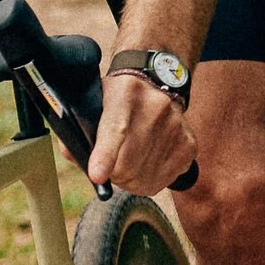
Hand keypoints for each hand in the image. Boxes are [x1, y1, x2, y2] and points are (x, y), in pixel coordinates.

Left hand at [89, 71, 197, 201]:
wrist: (159, 82)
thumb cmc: (118, 98)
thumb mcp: (95, 101)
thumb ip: (79, 130)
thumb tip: (76, 159)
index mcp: (124, 94)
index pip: (115, 129)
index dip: (105, 155)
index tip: (97, 175)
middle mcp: (155, 108)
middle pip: (127, 165)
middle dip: (113, 175)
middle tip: (109, 167)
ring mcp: (176, 127)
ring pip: (143, 179)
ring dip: (129, 180)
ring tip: (127, 162)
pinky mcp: (188, 145)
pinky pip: (162, 182)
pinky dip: (147, 180)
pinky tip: (145, 162)